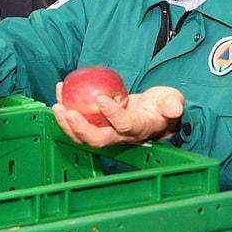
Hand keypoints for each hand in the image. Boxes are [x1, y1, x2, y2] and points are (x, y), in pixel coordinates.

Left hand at [50, 84, 184, 147]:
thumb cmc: (163, 106)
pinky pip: (79, 122)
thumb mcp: (173, 101)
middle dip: (80, 128)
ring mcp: (107, 132)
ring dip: (67, 123)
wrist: (155, 113)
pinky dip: (66, 111)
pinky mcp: (97, 125)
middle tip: (67, 111)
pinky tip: (60, 92)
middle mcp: (120, 136)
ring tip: (57, 105)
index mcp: (139, 129)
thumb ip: (173, 104)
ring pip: (84, 136)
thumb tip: (174, 108)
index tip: (100, 99)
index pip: (124, 126)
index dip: (112, 115)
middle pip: (98, 140)